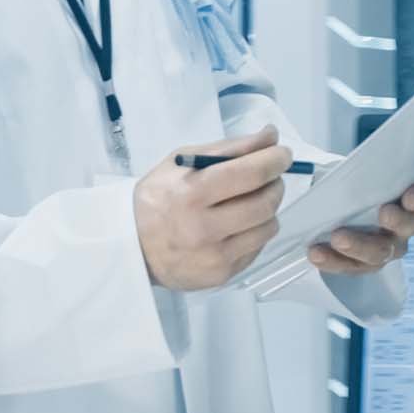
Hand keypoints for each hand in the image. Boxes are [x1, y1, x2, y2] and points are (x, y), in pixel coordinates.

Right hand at [135, 126, 291, 291]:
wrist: (131, 246)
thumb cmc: (158, 197)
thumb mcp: (181, 162)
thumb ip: (227, 148)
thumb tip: (270, 138)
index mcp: (190, 193)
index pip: (250, 173)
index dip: (274, 160)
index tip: (282, 154)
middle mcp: (203, 228)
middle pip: (264, 202)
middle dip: (275, 184)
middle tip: (270, 178)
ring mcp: (213, 256)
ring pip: (268, 227)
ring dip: (268, 210)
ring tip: (251, 202)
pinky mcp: (221, 275)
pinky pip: (257, 248)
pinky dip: (255, 232)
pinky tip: (237, 226)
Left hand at [307, 175, 413, 277]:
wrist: (326, 205)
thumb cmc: (347, 184)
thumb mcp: (353, 171)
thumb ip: (356, 170)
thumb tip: (334, 170)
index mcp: (410, 193)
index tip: (410, 198)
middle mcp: (405, 223)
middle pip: (412, 225)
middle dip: (398, 221)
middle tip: (384, 214)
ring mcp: (387, 246)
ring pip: (382, 252)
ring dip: (360, 245)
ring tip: (337, 238)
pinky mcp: (364, 264)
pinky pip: (352, 267)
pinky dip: (333, 260)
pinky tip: (317, 253)